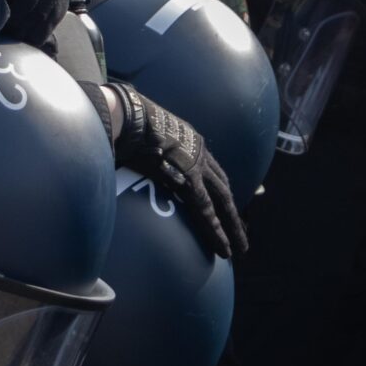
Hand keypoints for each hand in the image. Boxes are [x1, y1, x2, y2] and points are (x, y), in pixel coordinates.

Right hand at [94, 84, 247, 257]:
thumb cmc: (123, 125)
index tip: (226, 205)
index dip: (219, 188)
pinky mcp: (189, 178)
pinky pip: (206, 210)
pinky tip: (223, 248)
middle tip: (242, 234)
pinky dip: (216, 230)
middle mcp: (198, 152)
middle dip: (232, 212)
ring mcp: (196, 165)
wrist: (126, 116)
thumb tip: (126, 162)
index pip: (209, 169)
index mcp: (189, 142)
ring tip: (239, 249)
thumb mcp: (141, 138)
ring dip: (231, 226)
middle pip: (222, 187)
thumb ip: (143, 153)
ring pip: (221, 202)